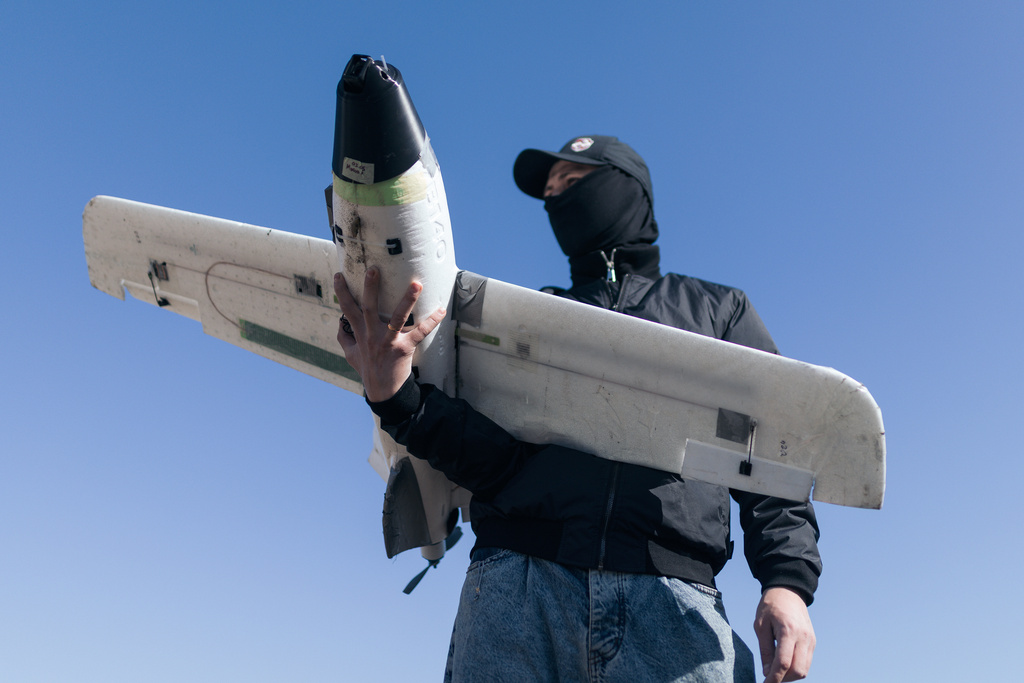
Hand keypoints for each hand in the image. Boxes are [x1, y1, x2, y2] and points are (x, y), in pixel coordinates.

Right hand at [334, 268, 445, 401]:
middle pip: (369, 308)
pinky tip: (440, 310)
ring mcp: (388, 342)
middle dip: (370, 288)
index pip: (348, 309)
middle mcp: (372, 335)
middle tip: (373, 268)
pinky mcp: (404, 349)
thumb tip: (340, 322)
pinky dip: (431, 322)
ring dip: (407, 300)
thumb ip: (344, 337)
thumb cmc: (367, 368)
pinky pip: (420, 333)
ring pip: (397, 318)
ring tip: (416, 284)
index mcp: (359, 333)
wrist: (383, 390)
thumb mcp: (350, 354)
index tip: (339, 275)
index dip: (342, 292)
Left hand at [753, 587, 814, 682]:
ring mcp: (811, 640)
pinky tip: (784, 662)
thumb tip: (767, 672)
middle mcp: (803, 637)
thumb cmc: (770, 606)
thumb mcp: (760, 625)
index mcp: (788, 630)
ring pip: (804, 669)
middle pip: (797, 670)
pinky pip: (807, 662)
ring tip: (776, 669)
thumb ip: (765, 650)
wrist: (788, 591)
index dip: (774, 677)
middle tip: (769, 677)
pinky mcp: (813, 641)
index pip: (783, 662)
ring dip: (790, 675)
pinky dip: (796, 667)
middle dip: (783, 679)